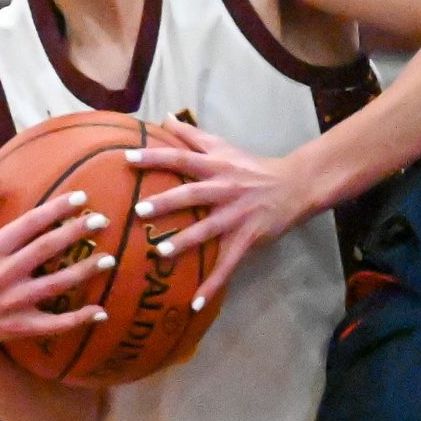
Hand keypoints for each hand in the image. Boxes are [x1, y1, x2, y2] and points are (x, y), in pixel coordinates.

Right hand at [0, 176, 112, 350]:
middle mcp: (1, 274)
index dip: (56, 209)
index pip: (29, 223)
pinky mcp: (19, 326)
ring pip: (54, 285)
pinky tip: (101, 311)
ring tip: (109, 260)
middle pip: (45, 249)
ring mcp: (11, 302)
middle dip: (75, 233)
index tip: (82, 197)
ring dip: (83, 272)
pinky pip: (53, 324)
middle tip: (102, 221)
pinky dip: (77, 319)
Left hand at [126, 120, 310, 308]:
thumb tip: (165, 117)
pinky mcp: (247, 240)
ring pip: (208, 230)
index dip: (155, 157)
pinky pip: (227, 265)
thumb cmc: (251, 167)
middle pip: (193, 194)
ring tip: (161, 254)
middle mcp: (224, 190)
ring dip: (185, 242)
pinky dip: (212, 285)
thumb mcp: (224, 146)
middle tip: (139, 210)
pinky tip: (193, 304)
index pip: (181, 158)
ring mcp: (236, 217)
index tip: (127, 157)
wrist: (294, 186)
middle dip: (167, 202)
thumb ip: (192, 135)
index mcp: (215, 167)